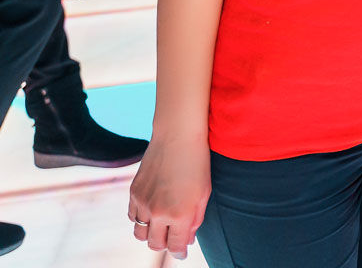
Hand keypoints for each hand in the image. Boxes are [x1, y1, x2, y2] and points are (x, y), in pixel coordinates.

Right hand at [128, 137, 210, 260]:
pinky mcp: (133, 193)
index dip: (180, 251)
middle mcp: (158, 212)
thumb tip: (186, 241)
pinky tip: (153, 209)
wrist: (178, 136)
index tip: (182, 251)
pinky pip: (132, 217)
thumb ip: (195, 221)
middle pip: (155, 244)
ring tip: (163, 223)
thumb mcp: (204, 194)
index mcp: (179, 214)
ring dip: (151, 233)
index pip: (175, 246)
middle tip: (174, 237)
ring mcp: (142, 203)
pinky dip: (142, 218)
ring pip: (140, 233)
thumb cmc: (197, 164)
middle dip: (165, 244)